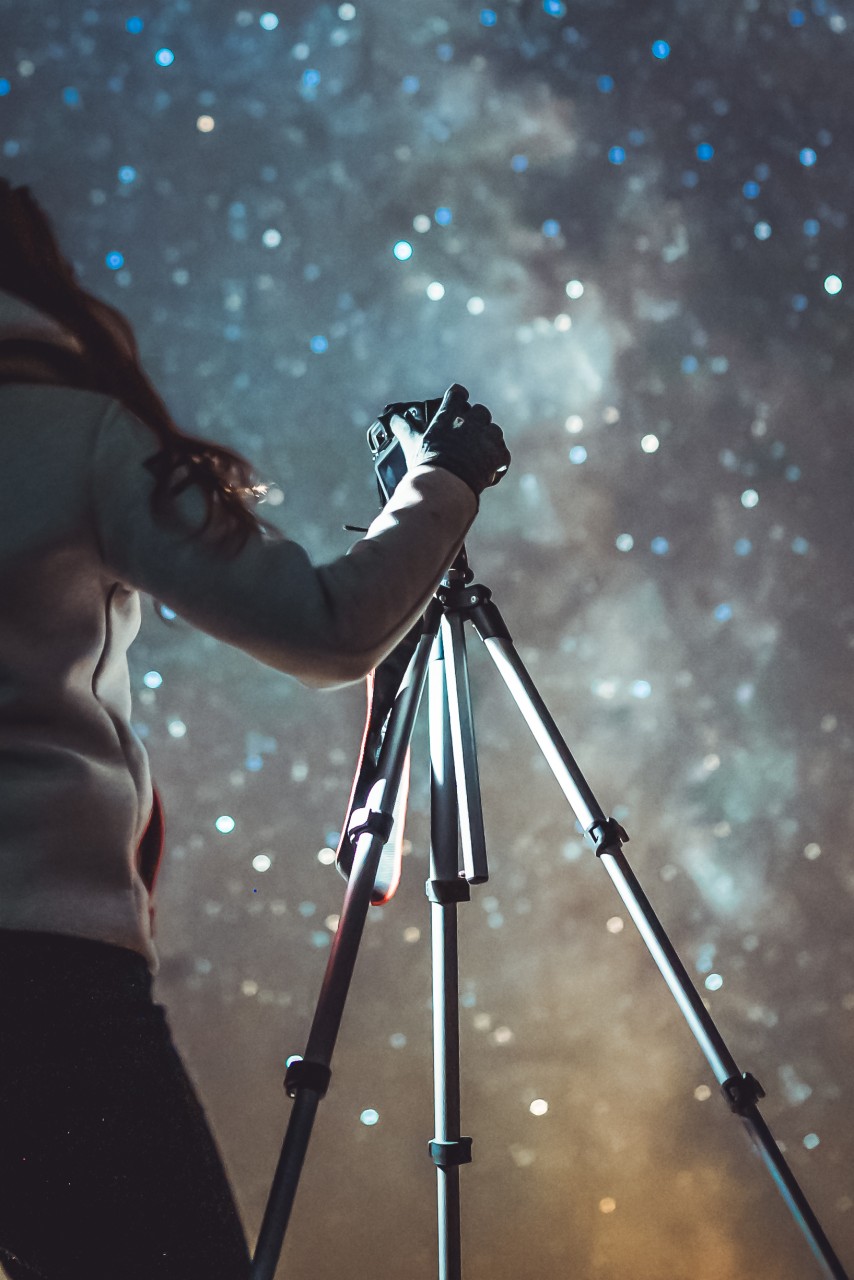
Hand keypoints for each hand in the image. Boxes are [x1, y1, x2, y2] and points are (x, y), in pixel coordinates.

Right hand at [385, 383, 510, 497]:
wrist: (445, 487)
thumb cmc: (427, 465)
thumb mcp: (413, 445)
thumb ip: (404, 429)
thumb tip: (393, 419)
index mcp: (450, 416)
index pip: (458, 393)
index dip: (459, 396)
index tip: (459, 401)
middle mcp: (471, 422)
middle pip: (481, 411)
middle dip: (477, 421)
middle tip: (468, 437)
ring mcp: (487, 438)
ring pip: (495, 431)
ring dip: (489, 440)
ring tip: (478, 455)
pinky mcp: (498, 455)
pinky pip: (503, 454)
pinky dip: (498, 462)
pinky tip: (489, 471)